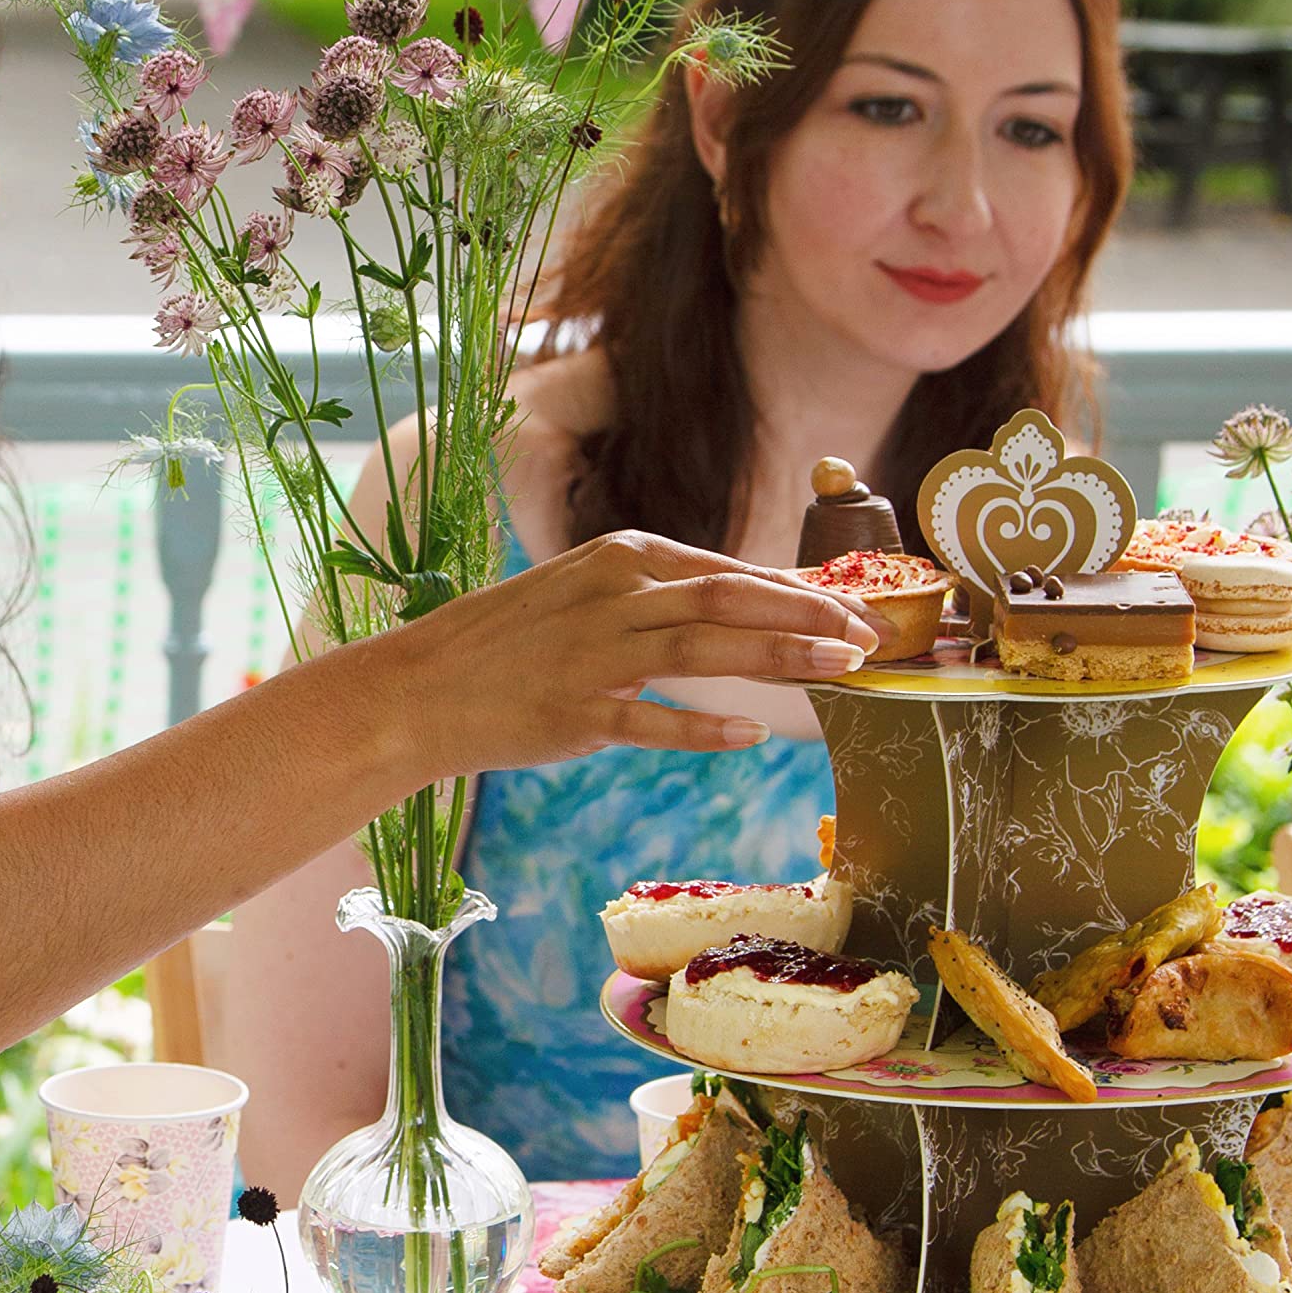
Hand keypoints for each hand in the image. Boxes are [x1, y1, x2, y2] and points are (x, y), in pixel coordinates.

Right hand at [392, 529, 879, 777]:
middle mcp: (612, 595)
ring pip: (705, 649)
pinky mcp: (574, 712)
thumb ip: (658, 596)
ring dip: (781, 659)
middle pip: (730, 599)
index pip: (728, 570)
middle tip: (871, 638)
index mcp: (619, 558)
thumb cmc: (508, 643)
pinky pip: (650, 721)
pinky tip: (750, 734)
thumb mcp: (583, 594)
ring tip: (840, 671)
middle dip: (810, 617)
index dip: (800, 592)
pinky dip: (703, 727)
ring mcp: (593, 654)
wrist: (421, 688)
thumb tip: (744, 606)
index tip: (856, 611)